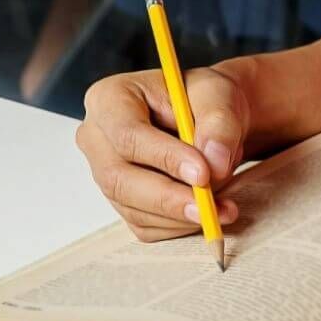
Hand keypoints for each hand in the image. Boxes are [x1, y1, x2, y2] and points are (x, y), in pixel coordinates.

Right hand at [75, 67, 245, 241]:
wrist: (204, 118)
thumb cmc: (203, 99)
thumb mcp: (217, 94)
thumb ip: (218, 124)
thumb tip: (215, 165)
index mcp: (109, 99)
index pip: (127, 134)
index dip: (164, 158)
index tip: (202, 173)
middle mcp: (97, 139)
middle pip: (119, 179)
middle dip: (168, 198)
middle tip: (208, 209)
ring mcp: (105, 175)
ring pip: (133, 209)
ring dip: (180, 216)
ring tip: (223, 209)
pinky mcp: (122, 202)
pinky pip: (145, 226)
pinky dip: (179, 226)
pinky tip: (208, 213)